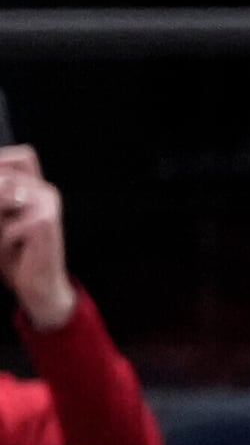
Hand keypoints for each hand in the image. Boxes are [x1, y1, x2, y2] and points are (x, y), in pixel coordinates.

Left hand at [0, 150, 73, 328]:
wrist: (41, 287)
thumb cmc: (17, 254)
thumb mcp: (1, 220)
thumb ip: (0, 198)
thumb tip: (2, 187)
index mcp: (39, 188)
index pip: (22, 157)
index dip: (3, 161)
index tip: (1, 190)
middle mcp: (47, 192)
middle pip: (5, 178)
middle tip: (5, 225)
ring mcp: (49, 205)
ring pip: (4, 196)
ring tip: (7, 239)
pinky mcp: (46, 223)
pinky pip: (7, 226)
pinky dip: (4, 241)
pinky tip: (18, 251)